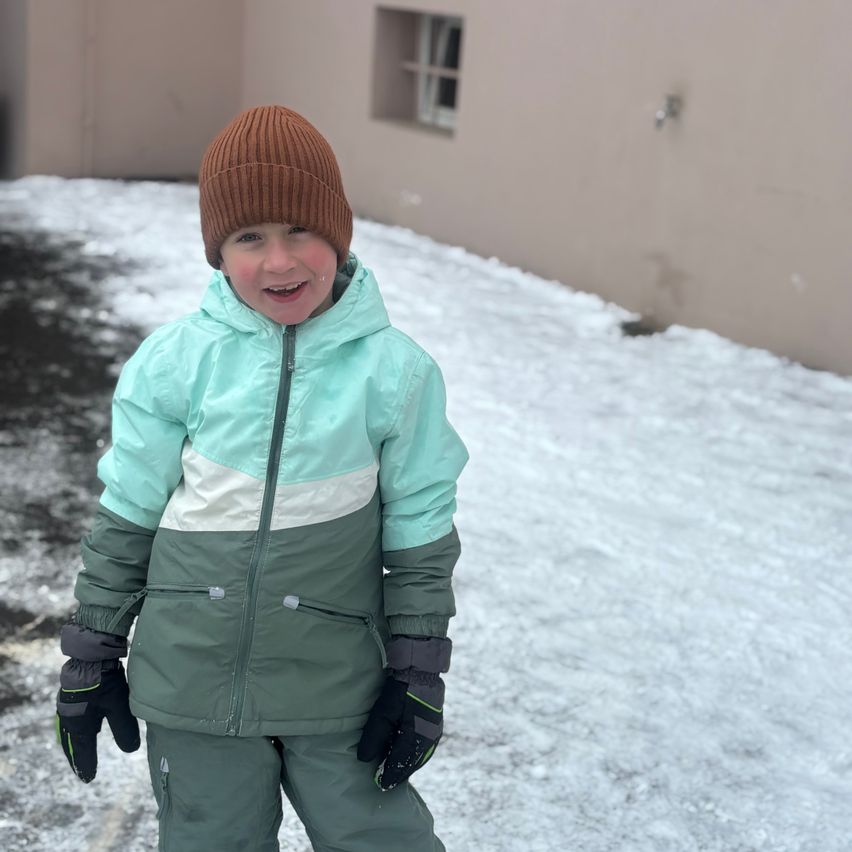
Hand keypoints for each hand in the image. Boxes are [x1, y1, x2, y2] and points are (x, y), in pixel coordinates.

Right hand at [55, 623, 139, 782]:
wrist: (92, 654)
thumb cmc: (105, 682)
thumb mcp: (119, 706)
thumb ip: (124, 729)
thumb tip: (130, 750)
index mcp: (78, 725)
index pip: (82, 751)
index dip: (86, 764)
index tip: (89, 778)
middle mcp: (69, 717)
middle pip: (73, 743)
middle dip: (78, 755)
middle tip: (82, 768)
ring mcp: (70, 704)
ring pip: (72, 730)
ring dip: (77, 741)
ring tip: (83, 749)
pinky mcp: (74, 693)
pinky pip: (74, 717)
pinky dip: (79, 726)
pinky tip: (88, 724)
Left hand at [357, 635, 450, 790]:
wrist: (422, 669)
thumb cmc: (401, 690)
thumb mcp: (383, 712)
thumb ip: (374, 736)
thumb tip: (364, 759)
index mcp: (415, 737)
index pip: (400, 764)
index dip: (390, 775)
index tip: (380, 784)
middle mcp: (428, 738)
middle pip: (412, 763)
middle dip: (399, 773)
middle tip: (386, 782)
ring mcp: (435, 732)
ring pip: (420, 757)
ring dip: (408, 765)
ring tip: (396, 772)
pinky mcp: (436, 725)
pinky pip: (426, 748)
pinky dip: (416, 756)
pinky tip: (408, 756)